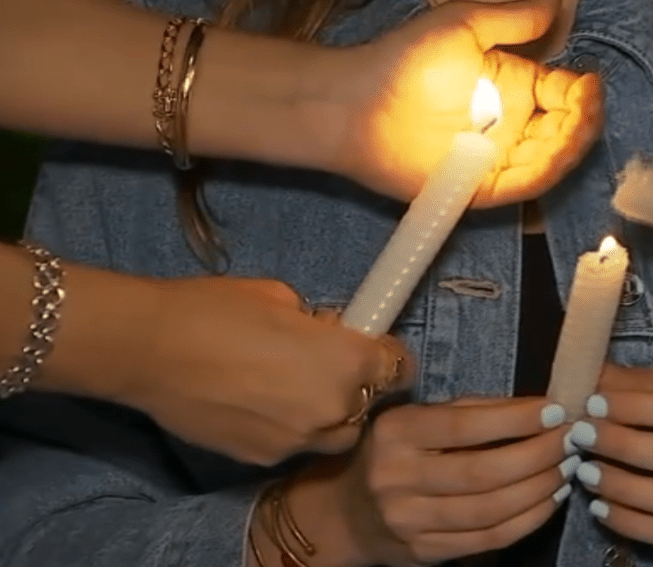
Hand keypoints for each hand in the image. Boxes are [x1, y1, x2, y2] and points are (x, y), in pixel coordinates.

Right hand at [119, 277, 410, 465]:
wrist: (149, 348)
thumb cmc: (216, 310)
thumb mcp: (283, 298)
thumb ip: (320, 324)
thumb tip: (330, 331)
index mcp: (348, 361)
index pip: (400, 368)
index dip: (389, 355)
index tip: (375, 347)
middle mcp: (333, 407)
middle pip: (369, 404)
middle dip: (356, 385)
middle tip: (327, 364)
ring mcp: (299, 440)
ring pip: (335, 432)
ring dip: (327, 412)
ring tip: (292, 387)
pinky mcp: (264, 457)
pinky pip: (294, 444)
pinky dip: (289, 428)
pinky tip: (257, 404)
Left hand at [322, 0, 603, 206]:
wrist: (355, 104)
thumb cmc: (406, 59)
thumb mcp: (465, 25)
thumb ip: (515, 17)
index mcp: (515, 86)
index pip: (566, 93)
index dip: (585, 92)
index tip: (590, 83)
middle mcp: (513, 126)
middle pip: (568, 130)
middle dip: (585, 120)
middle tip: (587, 107)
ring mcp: (499, 159)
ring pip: (554, 159)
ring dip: (573, 145)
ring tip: (577, 127)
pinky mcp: (483, 189)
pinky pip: (526, 184)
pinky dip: (547, 171)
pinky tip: (557, 152)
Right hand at [336, 397, 575, 565]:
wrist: (345, 514)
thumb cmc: (394, 451)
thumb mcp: (418, 419)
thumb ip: (470, 411)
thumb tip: (536, 408)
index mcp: (396, 432)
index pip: (463, 426)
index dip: (515, 420)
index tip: (556, 411)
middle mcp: (397, 478)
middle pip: (482, 472)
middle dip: (537, 456)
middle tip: (572, 441)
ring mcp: (409, 521)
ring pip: (491, 510)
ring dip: (540, 488)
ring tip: (568, 468)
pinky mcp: (425, 553)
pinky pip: (489, 538)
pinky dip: (528, 520)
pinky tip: (549, 499)